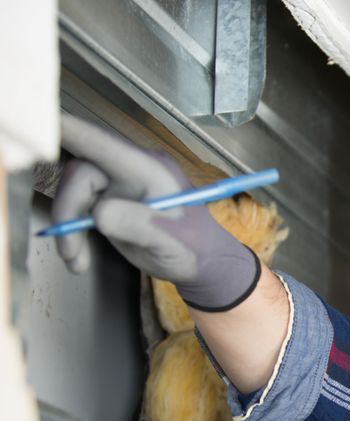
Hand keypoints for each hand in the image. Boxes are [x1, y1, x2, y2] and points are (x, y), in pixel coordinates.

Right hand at [51, 114, 259, 311]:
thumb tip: (99, 214)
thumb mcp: (168, 240)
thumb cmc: (192, 247)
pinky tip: (78, 258)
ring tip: (75, 259)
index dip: (69, 130)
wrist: (200, 262)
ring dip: (68, 227)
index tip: (38, 117)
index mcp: (149, 169)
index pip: (103, 144)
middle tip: (69, 248)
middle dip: (67, 209)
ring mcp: (118, 185)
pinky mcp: (108, 202)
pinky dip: (73, 234)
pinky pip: (79, 210)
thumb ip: (136, 224)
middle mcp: (130, 171)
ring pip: (74, 193)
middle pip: (80, 173)